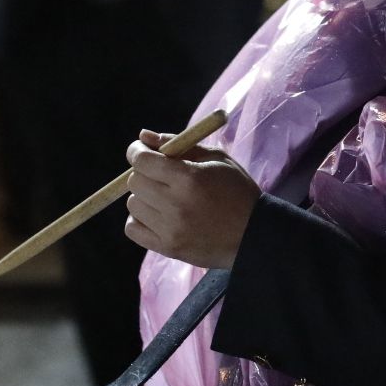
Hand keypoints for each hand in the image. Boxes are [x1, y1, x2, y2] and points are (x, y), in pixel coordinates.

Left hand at [124, 130, 258, 268]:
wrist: (253, 235)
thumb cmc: (236, 191)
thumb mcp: (216, 159)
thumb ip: (178, 144)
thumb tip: (144, 136)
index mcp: (189, 179)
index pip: (142, 161)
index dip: (137, 151)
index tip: (141, 150)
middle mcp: (176, 205)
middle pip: (135, 182)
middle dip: (144, 173)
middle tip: (160, 175)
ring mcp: (170, 230)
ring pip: (133, 205)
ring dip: (144, 197)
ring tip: (164, 198)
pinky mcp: (168, 248)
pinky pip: (132, 229)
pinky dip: (140, 220)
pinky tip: (157, 216)